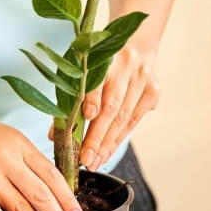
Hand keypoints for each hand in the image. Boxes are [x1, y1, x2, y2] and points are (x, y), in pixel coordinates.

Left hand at [79, 46, 160, 169]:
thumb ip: (71, 100)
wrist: (137, 48)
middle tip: (86, 159)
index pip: (98, 80)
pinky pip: (135, 120)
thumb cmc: (102, 66)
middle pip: (112, 106)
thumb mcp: (84, 73)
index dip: (93, 98)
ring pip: (125, 118)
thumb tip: (56, 135)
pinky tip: (108, 152)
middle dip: (98, 136)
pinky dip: (119, 138)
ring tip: (95, 161)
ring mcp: (143, 78)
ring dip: (108, 144)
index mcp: (104, 56)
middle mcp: (126, 65)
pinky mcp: (154, 90)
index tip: (88, 116)